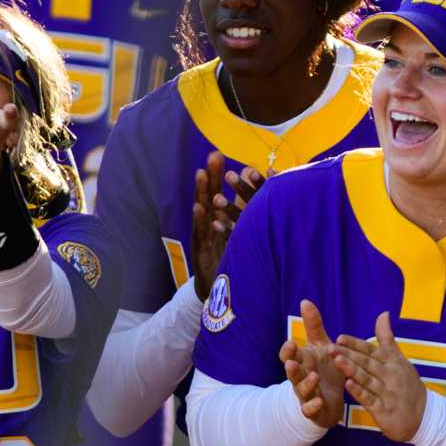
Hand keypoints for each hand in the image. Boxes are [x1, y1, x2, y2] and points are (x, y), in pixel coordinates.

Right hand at [191, 153, 265, 293]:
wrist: (214, 291)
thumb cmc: (225, 260)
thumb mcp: (232, 234)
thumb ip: (237, 211)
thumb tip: (246, 190)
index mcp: (217, 220)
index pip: (217, 192)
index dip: (217, 175)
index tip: (218, 154)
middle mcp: (209, 225)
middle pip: (209, 197)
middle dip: (211, 176)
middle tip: (212, 155)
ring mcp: (204, 237)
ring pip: (203, 211)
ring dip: (202, 192)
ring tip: (200, 174)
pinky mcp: (201, 250)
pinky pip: (201, 233)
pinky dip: (200, 220)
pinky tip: (199, 207)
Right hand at [280, 298, 346, 427]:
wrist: (332, 399)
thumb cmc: (324, 369)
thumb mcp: (321, 346)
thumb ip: (314, 326)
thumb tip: (305, 301)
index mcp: (302, 361)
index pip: (289, 355)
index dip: (288, 351)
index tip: (291, 343)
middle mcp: (301, 378)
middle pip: (292, 373)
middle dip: (291, 368)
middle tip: (292, 362)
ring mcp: (306, 395)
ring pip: (301, 390)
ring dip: (305, 384)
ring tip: (313, 377)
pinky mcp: (314, 410)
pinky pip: (310, 409)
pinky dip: (313, 406)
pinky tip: (319, 401)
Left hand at [333, 311, 427, 442]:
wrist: (424, 415)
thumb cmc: (408, 385)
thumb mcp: (400, 359)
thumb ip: (387, 338)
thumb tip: (383, 313)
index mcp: (392, 362)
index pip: (372, 350)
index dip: (356, 344)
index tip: (340, 337)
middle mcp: (390, 375)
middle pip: (367, 363)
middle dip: (349, 354)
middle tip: (331, 347)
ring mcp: (387, 393)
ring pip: (367, 379)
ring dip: (352, 370)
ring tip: (337, 361)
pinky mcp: (384, 409)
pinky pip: (370, 399)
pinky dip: (359, 392)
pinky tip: (348, 385)